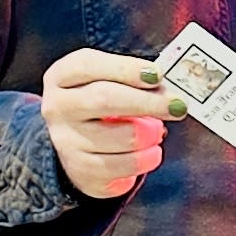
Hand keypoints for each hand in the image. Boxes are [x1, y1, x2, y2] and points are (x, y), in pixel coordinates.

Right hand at [40, 48, 183, 199]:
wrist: (77, 144)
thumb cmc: (100, 104)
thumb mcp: (107, 81)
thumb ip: (132, 79)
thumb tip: (168, 90)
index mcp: (62, 76)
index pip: (89, 66)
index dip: (126, 69)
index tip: (157, 74)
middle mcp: (58, 107)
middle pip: (105, 99)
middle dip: (148, 101)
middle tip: (177, 105)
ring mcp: (66, 140)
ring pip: (120, 136)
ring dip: (150, 133)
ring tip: (158, 131)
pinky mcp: (81, 169)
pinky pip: (123, 166)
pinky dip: (146, 158)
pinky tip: (151, 151)